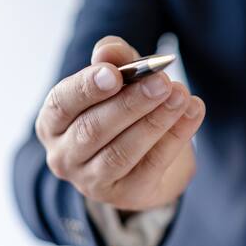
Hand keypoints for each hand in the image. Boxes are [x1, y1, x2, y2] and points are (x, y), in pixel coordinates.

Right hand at [36, 36, 204, 210]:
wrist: (144, 160)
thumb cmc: (122, 111)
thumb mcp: (118, 79)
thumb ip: (113, 59)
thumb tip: (108, 51)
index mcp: (53, 123)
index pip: (61, 104)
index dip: (86, 87)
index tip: (114, 73)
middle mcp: (65, 156)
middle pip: (93, 130)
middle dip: (131, 104)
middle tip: (162, 82)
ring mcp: (92, 181)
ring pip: (122, 152)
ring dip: (155, 121)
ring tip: (180, 96)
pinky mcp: (126, 194)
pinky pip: (151, 166)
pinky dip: (175, 137)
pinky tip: (192, 112)